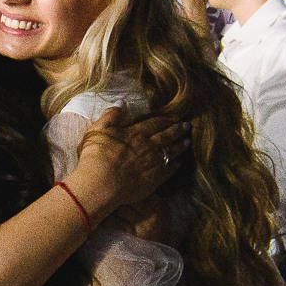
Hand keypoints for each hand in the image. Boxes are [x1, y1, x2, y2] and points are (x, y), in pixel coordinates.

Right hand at [69, 103, 188, 216]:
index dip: (167, 120)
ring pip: (171, 152)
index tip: (176, 117)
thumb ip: (112, 115)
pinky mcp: (152, 180)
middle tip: (187, 126)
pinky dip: (174, 167)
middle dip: (178, 130)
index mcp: (136, 133)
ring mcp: (152, 164)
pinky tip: (178, 164)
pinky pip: (167, 171)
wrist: (101, 184)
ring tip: (188, 142)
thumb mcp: (99, 129)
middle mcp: (148, 147)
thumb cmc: (96, 156)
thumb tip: (122, 102)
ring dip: (180, 147)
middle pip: (167, 136)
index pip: (155, 123)